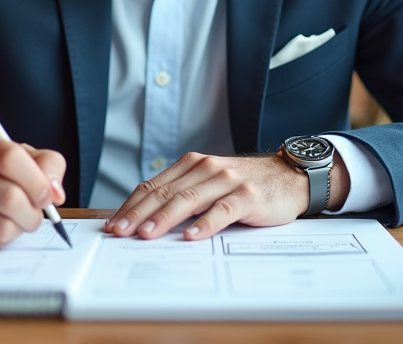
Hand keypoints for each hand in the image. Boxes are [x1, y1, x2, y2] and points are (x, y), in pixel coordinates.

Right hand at [0, 124, 66, 248]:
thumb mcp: (21, 153)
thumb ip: (47, 165)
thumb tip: (56, 194)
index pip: (10, 158)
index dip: (37, 181)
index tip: (47, 194)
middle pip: (8, 197)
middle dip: (34, 212)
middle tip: (37, 212)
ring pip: (1, 226)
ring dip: (21, 228)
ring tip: (19, 218)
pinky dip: (4, 239)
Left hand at [105, 150, 349, 240]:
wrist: (288, 176)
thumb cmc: (245, 185)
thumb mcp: (210, 184)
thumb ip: (184, 195)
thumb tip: (146, 221)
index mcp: (192, 166)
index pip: (153, 186)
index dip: (130, 206)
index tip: (113, 224)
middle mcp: (206, 169)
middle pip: (165, 193)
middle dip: (138, 214)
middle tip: (119, 232)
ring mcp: (226, 181)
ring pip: (188, 200)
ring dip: (164, 218)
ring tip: (146, 234)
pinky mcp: (247, 196)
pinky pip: (222, 210)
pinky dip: (205, 223)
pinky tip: (192, 235)